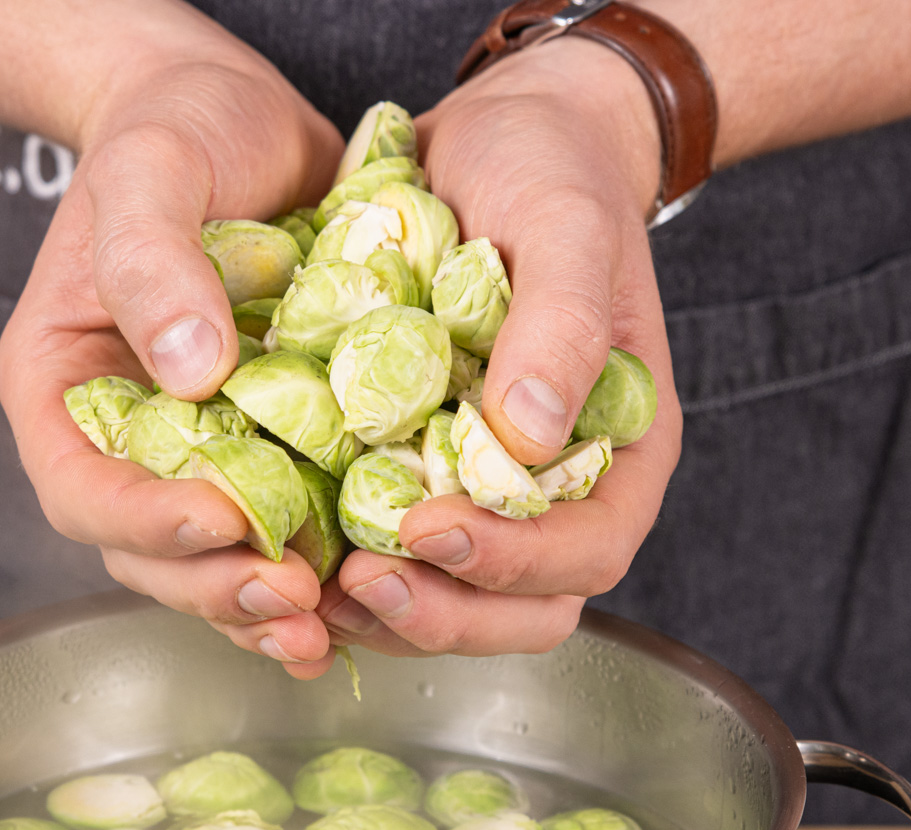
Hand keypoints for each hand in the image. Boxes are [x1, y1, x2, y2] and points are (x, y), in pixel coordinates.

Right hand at [0, 29, 344, 679]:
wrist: (245, 121)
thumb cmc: (177, 129)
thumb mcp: (151, 170)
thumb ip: (153, 263)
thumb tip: (190, 373)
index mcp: (63, 390)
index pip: (82, 488)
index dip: (144, 521)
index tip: (219, 518)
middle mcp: (124, 440)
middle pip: (147, 553)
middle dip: (215, 585)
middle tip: (290, 596)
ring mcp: (198, 454)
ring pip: (215, 560)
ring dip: (266, 605)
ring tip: (327, 628)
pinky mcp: (271, 451)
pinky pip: (284, 529)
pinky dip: (318, 572)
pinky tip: (363, 596)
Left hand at [320, 36, 683, 659]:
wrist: (497, 137)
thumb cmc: (553, 172)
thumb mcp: (568, 227)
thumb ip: (562, 326)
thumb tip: (529, 438)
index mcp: (619, 450)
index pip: (586, 552)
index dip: (513, 561)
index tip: (431, 528)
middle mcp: (555, 490)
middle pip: (519, 609)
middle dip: (440, 610)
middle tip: (359, 579)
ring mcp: (482, 490)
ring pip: (449, 599)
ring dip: (383, 608)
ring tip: (312, 581)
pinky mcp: (414, 473)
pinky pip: (388, 552)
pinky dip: (341, 565)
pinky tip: (291, 547)